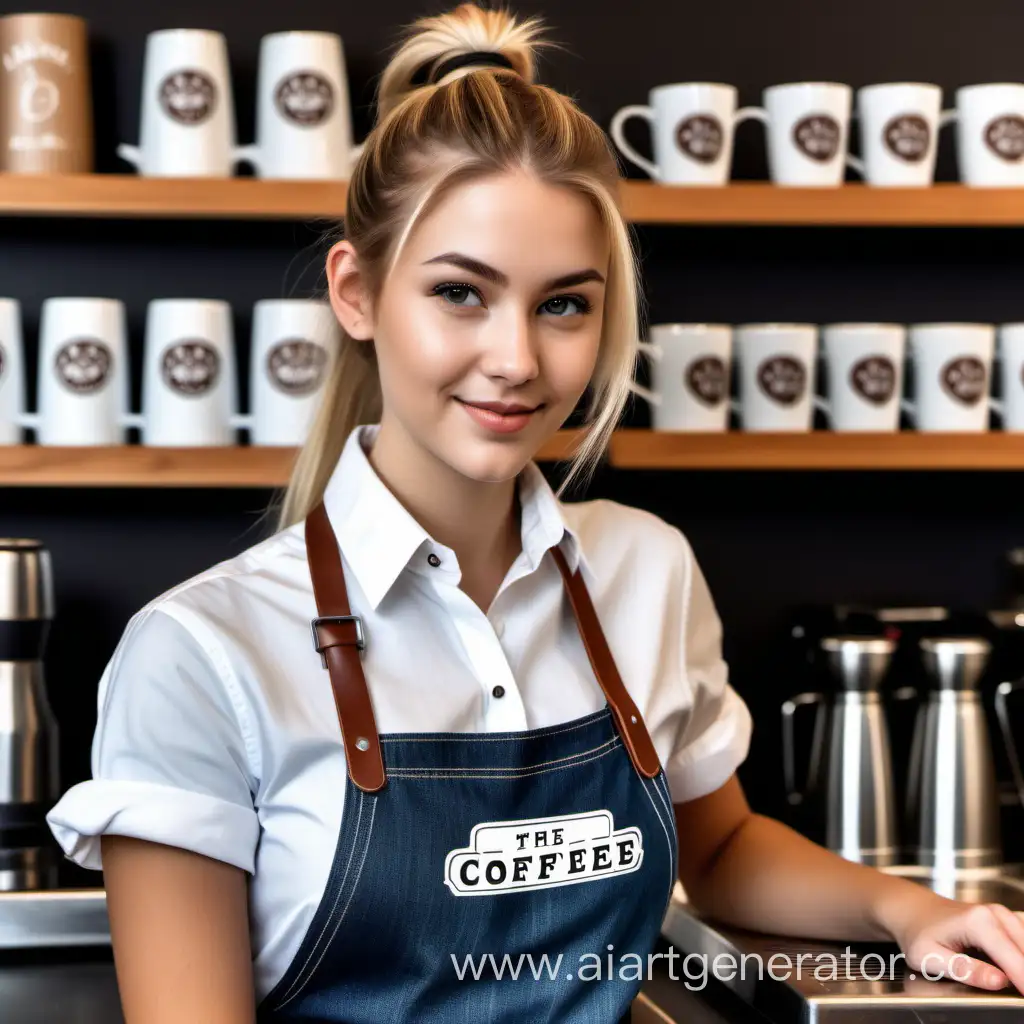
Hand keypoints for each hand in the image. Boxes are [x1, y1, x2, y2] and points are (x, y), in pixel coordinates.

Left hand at [882, 888, 1023, 991]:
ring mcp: (1001, 915)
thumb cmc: (917, 933)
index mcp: (978, 922)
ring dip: (1023, 967)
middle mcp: (994, 914)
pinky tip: (1012, 971)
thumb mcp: (930, 957)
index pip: (1015, 961)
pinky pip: (1023, 943)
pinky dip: (1020, 958)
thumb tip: (998, 982)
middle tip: (1018, 994)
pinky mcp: (1005, 921)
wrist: (912, 911)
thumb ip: (965, 970)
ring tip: (1015, 984)